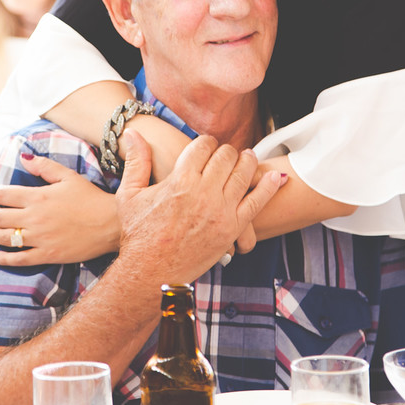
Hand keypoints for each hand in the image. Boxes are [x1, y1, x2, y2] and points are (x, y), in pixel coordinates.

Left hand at [0, 156, 120, 264]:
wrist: (111, 223)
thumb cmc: (91, 198)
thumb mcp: (68, 176)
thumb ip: (44, 166)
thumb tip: (24, 157)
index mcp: (38, 197)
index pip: (4, 194)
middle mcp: (34, 218)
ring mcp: (39, 239)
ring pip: (4, 237)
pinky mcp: (47, 255)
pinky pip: (19, 259)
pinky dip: (3, 258)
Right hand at [115, 131, 282, 284]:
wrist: (151, 272)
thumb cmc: (138, 234)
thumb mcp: (130, 194)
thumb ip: (136, 161)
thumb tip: (132, 132)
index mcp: (179, 181)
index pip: (203, 146)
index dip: (206, 142)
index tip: (205, 146)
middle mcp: (203, 193)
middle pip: (225, 156)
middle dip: (226, 151)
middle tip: (225, 153)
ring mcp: (220, 212)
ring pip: (243, 174)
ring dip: (247, 162)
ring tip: (247, 158)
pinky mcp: (231, 229)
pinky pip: (257, 202)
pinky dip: (268, 187)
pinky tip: (275, 176)